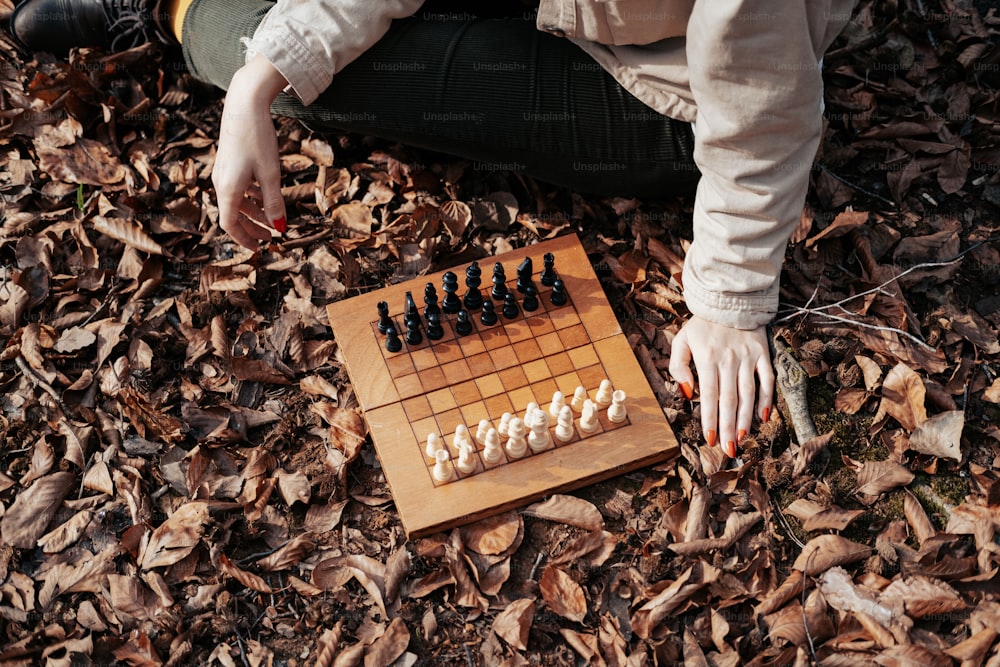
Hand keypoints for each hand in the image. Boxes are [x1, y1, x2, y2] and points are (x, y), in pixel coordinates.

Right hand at [213, 55, 289, 247]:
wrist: (245, 104)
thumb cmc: (257, 138)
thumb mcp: (271, 173)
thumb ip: (274, 202)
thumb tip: (279, 227)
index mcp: (228, 189)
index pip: (230, 224)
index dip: (244, 239)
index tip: (259, 249)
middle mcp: (220, 181)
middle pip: (233, 214)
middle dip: (251, 228)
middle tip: (269, 238)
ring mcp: (223, 171)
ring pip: (237, 200)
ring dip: (254, 212)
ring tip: (272, 219)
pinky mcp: (229, 161)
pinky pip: (238, 186)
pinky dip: (251, 196)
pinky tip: (265, 194)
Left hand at [669, 316, 773, 457]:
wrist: (729, 299)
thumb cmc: (702, 325)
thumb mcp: (681, 341)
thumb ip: (678, 366)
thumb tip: (688, 393)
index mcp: (707, 358)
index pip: (709, 395)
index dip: (710, 419)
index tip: (710, 440)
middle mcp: (729, 360)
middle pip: (729, 400)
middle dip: (728, 427)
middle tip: (728, 450)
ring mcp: (748, 357)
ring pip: (748, 393)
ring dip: (746, 418)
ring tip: (743, 438)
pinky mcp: (763, 354)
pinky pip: (767, 379)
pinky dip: (767, 399)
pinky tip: (764, 417)